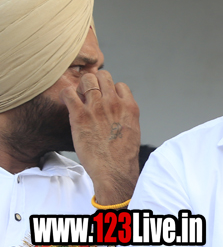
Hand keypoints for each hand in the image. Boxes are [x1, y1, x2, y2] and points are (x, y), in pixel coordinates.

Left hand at [62, 69, 139, 204]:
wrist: (114, 169)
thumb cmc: (123, 155)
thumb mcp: (133, 130)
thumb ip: (124, 116)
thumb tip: (116, 112)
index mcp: (129, 106)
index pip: (120, 85)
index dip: (111, 90)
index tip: (105, 99)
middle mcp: (114, 103)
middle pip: (103, 76)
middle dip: (96, 83)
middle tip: (90, 95)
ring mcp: (96, 107)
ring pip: (87, 79)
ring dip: (81, 87)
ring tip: (79, 99)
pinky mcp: (79, 115)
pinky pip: (68, 93)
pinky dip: (66, 94)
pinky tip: (68, 103)